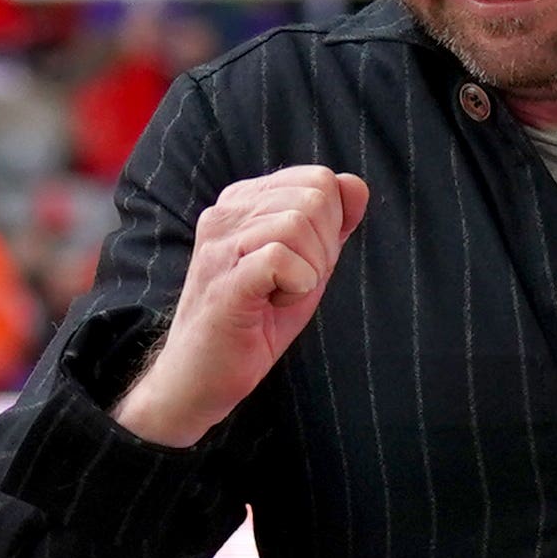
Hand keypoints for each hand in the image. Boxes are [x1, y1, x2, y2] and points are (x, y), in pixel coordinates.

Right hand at [114, 165, 367, 448]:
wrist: (201, 378)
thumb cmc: (254, 322)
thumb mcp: (304, 264)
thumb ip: (331, 224)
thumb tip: (355, 184)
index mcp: (244, 200)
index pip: (317, 179)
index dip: (331, 226)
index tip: (303, 263)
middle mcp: (226, 212)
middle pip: (314, 198)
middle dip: (324, 248)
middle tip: (294, 283)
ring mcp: (220, 244)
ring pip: (298, 225)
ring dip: (309, 272)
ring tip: (279, 296)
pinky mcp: (224, 279)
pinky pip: (281, 258)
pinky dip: (296, 287)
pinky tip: (273, 304)